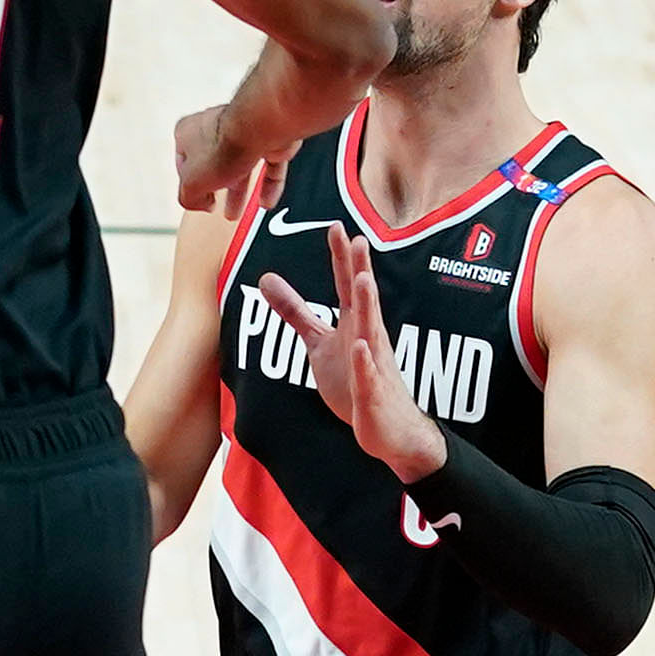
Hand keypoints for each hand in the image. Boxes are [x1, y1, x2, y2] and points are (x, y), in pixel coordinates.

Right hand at [174, 100, 282, 221]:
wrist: (260, 128)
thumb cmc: (225, 144)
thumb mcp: (191, 184)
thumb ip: (189, 198)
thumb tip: (201, 203)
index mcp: (187, 133)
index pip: (183, 163)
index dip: (191, 184)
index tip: (199, 198)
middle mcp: (214, 127)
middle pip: (214, 163)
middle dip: (218, 188)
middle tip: (218, 205)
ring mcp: (243, 130)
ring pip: (242, 165)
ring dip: (242, 189)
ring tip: (242, 209)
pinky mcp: (269, 138)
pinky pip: (268, 166)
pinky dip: (268, 184)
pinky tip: (265, 200)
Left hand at [254, 226, 450, 481]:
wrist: (389, 429)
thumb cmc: (357, 381)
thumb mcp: (320, 342)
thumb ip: (296, 311)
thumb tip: (265, 279)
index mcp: (355, 324)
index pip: (348, 285)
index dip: (342, 258)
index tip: (336, 226)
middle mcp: (367, 338)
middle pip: (363, 300)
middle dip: (360, 270)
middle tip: (357, 239)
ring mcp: (372, 365)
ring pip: (370, 333)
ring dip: (368, 307)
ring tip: (363, 280)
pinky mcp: (372, 393)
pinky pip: (368, 377)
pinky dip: (363, 362)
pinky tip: (358, 346)